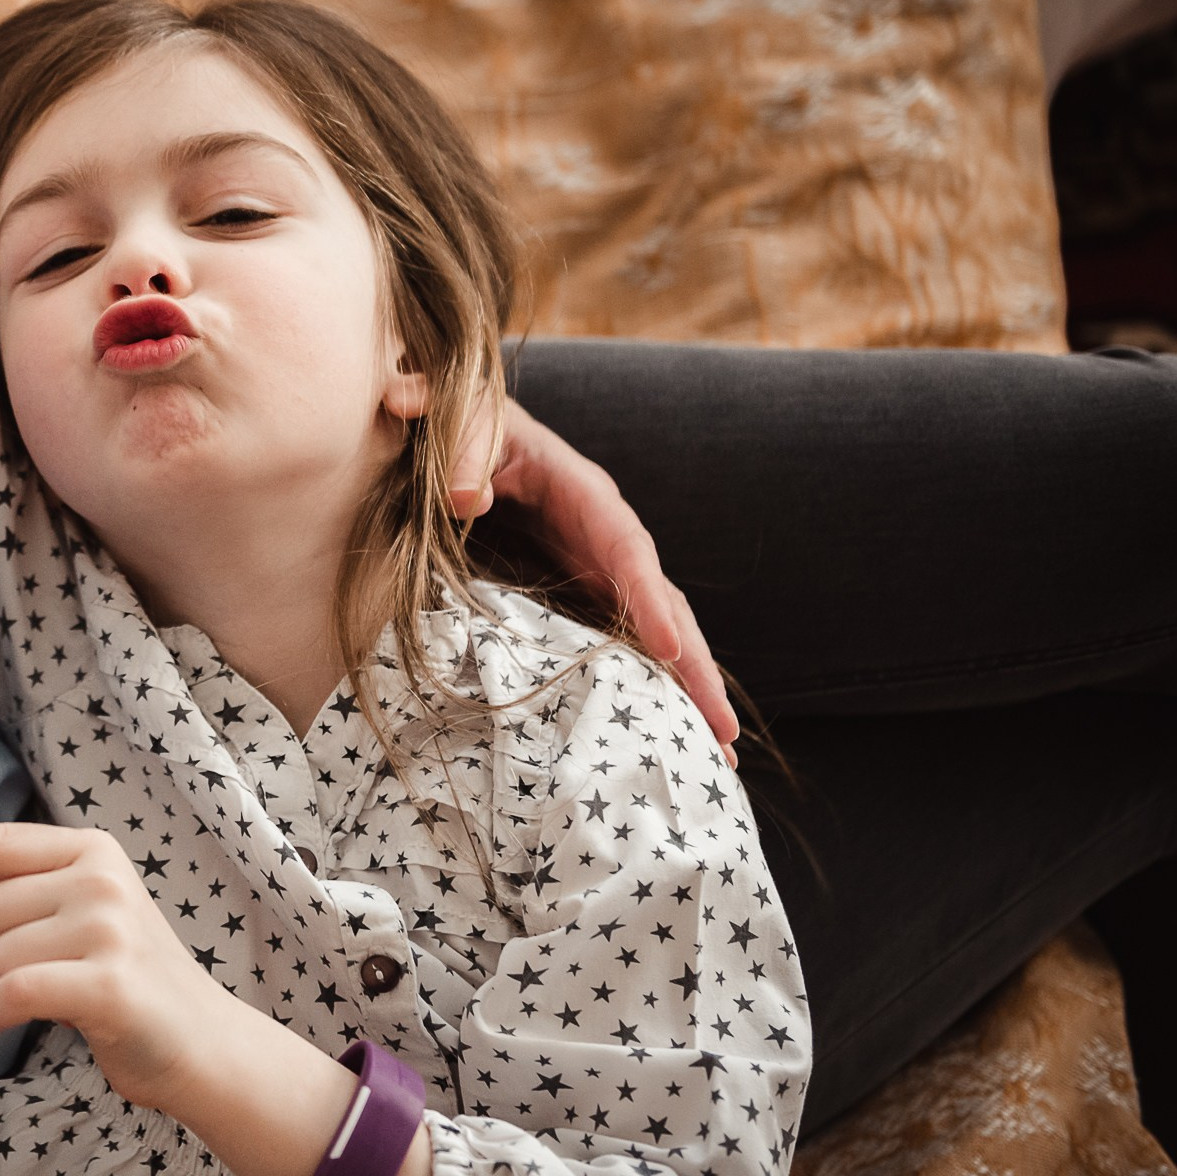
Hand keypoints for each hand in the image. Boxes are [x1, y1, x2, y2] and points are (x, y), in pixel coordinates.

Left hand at [0, 823, 368, 1175]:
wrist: (203, 1042)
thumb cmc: (129, 977)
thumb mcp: (87, 908)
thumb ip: (29, 882)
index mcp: (93, 850)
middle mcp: (101, 879)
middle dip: (0, 947)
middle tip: (52, 969)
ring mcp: (108, 929)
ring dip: (11, 985)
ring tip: (63, 994)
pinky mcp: (107, 984)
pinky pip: (15, 989)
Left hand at [473, 398, 740, 762]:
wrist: (452, 433)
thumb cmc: (461, 421)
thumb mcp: (462, 420)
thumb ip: (464, 448)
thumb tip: (465, 496)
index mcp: (583, 493)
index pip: (627, 548)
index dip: (649, 598)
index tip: (670, 650)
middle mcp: (602, 537)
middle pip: (661, 603)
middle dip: (693, 666)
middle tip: (725, 734)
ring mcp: (592, 570)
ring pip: (650, 633)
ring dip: (682, 690)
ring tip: (715, 756)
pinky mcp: (573, 595)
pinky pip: (613, 642)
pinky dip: (639, 686)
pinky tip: (657, 734)